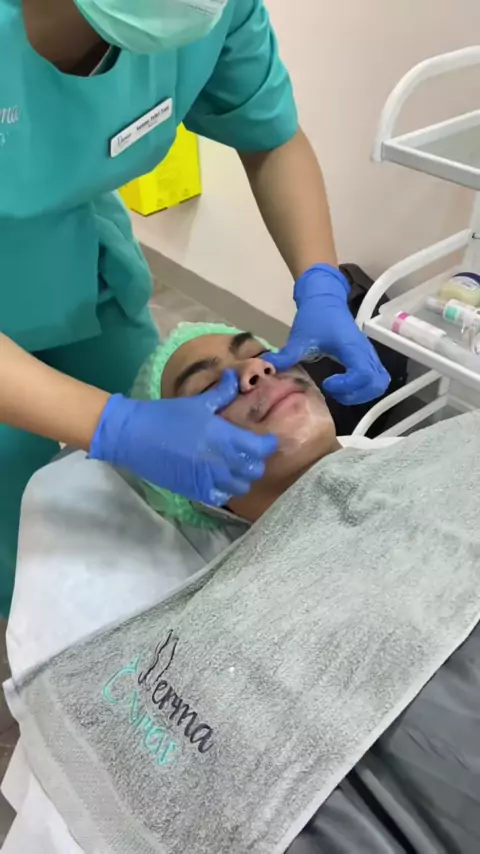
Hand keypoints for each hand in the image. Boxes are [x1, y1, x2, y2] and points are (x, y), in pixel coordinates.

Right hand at [89, 370, 277, 505]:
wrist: (134, 436)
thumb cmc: (166, 415)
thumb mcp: (197, 402)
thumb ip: (222, 393)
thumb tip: (236, 377)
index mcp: (224, 436)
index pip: (261, 448)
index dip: (268, 444)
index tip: (266, 439)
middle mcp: (221, 461)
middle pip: (255, 470)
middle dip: (256, 461)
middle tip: (249, 452)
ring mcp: (209, 479)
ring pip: (241, 486)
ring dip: (241, 477)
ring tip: (235, 467)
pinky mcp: (195, 490)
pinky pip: (221, 497)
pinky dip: (224, 490)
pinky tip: (219, 479)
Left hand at [267, 264, 389, 404]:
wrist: (325, 298)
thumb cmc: (315, 316)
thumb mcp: (300, 337)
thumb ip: (287, 355)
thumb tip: (268, 369)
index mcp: (351, 347)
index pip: (363, 375)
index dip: (347, 386)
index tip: (327, 383)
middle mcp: (365, 352)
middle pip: (375, 384)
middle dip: (356, 395)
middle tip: (335, 391)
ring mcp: (369, 354)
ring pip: (379, 382)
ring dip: (361, 393)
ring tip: (340, 390)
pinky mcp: (368, 356)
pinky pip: (376, 377)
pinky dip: (364, 387)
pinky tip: (344, 385)